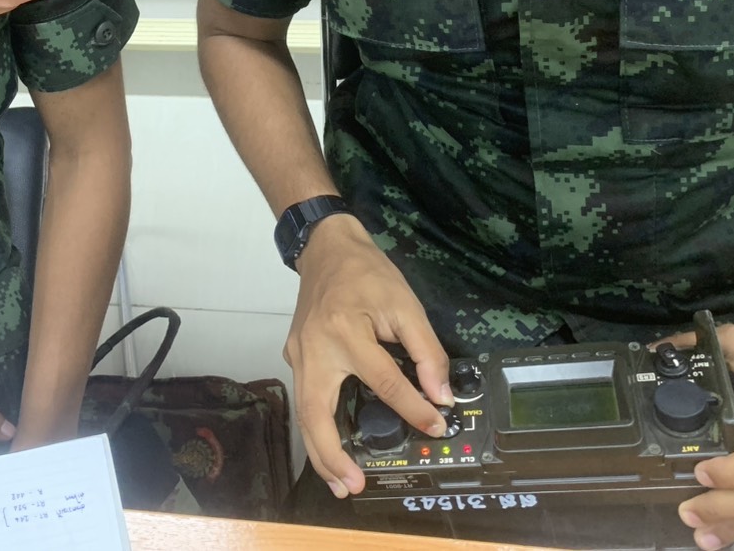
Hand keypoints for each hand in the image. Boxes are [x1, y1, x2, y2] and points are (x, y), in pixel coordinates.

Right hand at [286, 214, 451, 498]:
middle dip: (333, 456)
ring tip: (341, 480)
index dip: (412, 408)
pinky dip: (316, 428)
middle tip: (354, 486)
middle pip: (316, 414)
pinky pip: (305, 399)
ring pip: (304, 414)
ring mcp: (298, 354)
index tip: (435, 426)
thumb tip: (439, 395)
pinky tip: (331, 445)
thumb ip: (426, 350)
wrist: (326, 248)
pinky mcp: (294, 356)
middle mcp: (315, 349)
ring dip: (320, 452)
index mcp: (345, 331)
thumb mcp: (405, 303)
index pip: (384, 381)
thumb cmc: (367, 273)